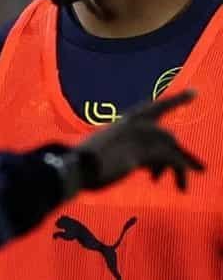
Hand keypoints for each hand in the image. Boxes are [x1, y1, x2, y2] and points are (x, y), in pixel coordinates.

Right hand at [73, 90, 204, 192]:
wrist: (78, 166)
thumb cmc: (82, 162)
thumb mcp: (104, 151)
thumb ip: (125, 151)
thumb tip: (143, 165)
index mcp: (126, 122)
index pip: (157, 107)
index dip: (177, 100)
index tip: (195, 92)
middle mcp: (138, 125)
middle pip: (169, 138)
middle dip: (184, 155)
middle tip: (200, 168)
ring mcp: (144, 136)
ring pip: (174, 150)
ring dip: (182, 170)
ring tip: (184, 187)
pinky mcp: (148, 151)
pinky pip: (173, 161)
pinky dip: (181, 174)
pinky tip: (182, 187)